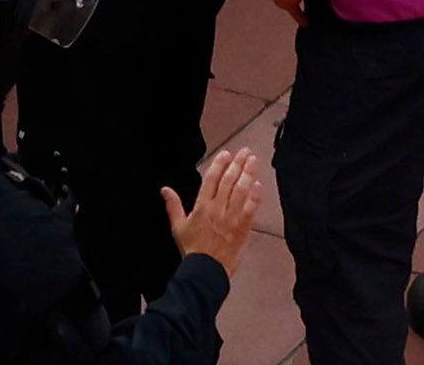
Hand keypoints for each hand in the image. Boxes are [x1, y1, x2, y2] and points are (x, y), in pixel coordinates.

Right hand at [185, 140, 279, 262]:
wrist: (206, 271)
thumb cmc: (192, 250)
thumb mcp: (178, 227)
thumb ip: (173, 206)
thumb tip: (165, 189)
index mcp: (202, 207)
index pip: (212, 180)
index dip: (220, 164)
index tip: (226, 154)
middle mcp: (218, 210)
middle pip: (229, 181)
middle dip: (237, 164)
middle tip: (245, 152)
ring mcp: (232, 218)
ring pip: (242, 191)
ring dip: (248, 174)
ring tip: (253, 161)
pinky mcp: (243, 228)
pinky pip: (251, 209)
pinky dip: (255, 196)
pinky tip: (258, 185)